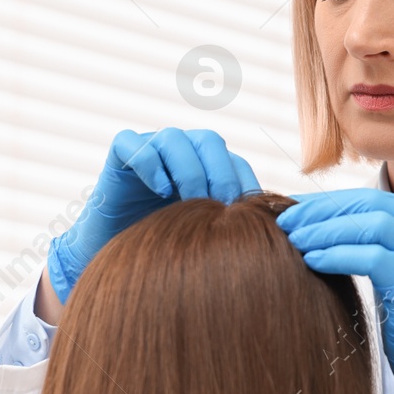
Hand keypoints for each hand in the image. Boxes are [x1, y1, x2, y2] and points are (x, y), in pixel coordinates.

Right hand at [47, 128, 260, 304]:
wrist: (113, 255)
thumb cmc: (164, 247)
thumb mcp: (206, 236)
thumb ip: (235, 227)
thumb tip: (281, 229)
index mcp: (207, 169)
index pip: (234, 163)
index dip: (246, 184)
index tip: (253, 214)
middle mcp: (181, 153)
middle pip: (209, 141)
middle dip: (220, 173)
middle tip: (224, 206)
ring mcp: (149, 149)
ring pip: (174, 138)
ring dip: (189, 169)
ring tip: (193, 201)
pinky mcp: (120, 155)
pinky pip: (133, 143)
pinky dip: (150, 163)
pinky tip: (161, 191)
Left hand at [274, 188, 393, 393]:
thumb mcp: (391, 269)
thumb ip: (366, 242)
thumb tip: (311, 221)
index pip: (370, 198)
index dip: (327, 201)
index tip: (293, 208)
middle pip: (368, 204)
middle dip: (321, 211)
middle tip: (285, 222)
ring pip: (369, 225)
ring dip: (325, 231)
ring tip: (294, 241)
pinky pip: (371, 258)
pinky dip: (337, 256)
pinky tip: (313, 261)